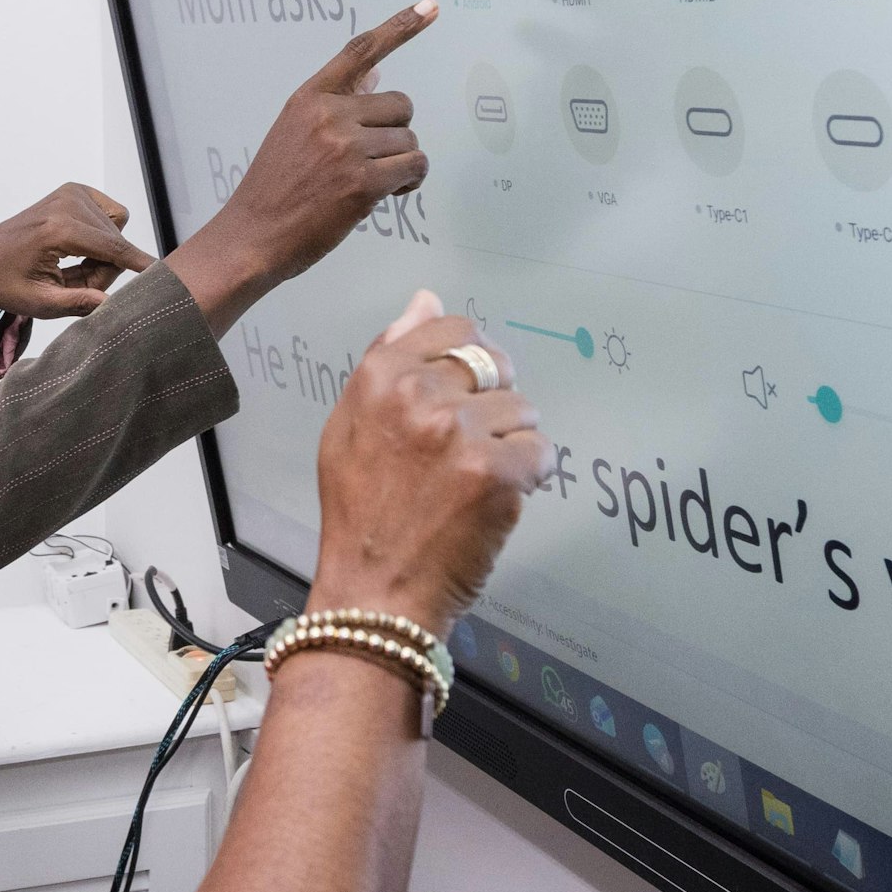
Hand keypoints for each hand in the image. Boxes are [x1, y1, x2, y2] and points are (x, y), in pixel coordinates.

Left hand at [0, 185, 156, 321]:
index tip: (164, 273)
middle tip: (75, 283)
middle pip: (116, 242)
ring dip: (104, 251)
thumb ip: (76, 303)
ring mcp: (71, 193)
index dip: (139, 264)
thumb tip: (110, 304)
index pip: (112, 248)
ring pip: (117, 228)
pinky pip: (111, 215)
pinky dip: (102, 234)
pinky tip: (79, 247)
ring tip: (74, 265)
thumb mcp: (38, 303)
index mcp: (57, 229)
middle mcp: (66, 203)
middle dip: (106, 268)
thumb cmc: (7, 283)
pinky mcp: (74, 190)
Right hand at [168, 3, 434, 334]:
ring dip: (401, 163)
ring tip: (372, 183)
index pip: (361, 51)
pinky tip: (389, 194)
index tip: (431, 6)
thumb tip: (376, 77)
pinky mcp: (362, 182)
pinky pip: (414, 167)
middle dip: (396, 133)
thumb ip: (336, 104)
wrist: (252, 236)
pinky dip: (409, 182)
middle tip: (373, 159)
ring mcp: (346, 147)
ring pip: (409, 140)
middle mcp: (328, 114)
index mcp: (309, 98)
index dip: (401, 26)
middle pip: (401, 105)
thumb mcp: (294, 132)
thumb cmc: (275, 190)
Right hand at [304, 293, 542, 637]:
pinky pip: (541, 453)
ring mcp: (459, 433)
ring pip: (522, 411)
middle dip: (493, 402)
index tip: (465, 394)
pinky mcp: (496, 473)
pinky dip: (529, 479)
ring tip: (476, 483)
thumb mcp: (350, 425)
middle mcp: (418, 394)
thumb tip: (427, 300)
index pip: (453, 329)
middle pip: (494, 365)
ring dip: (511, 444)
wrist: (374, 591)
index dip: (471, 361)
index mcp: (380, 377)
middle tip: (469, 448)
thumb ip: (389, 356)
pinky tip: (496, 502)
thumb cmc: (360, 515)